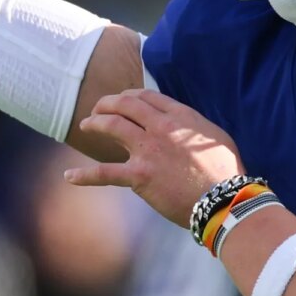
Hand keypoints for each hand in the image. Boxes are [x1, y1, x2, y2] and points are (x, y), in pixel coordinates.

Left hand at [64, 89, 243, 228]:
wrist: (224, 199)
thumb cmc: (226, 171)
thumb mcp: (215, 136)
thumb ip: (194, 126)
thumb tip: (182, 125)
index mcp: (181, 117)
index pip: (148, 97)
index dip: (131, 96)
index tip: (124, 101)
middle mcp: (161, 128)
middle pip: (125, 105)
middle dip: (108, 103)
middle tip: (98, 109)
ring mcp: (147, 150)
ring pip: (111, 126)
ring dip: (94, 123)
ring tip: (84, 125)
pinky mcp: (139, 176)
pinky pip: (104, 173)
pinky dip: (84, 176)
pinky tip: (69, 176)